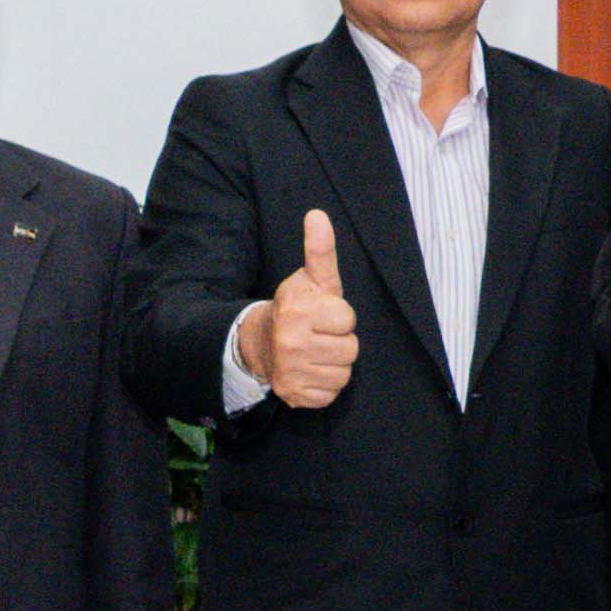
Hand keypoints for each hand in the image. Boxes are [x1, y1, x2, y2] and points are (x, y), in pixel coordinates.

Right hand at [240, 208, 358, 408]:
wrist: (261, 344)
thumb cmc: (296, 308)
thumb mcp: (310, 278)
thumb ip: (319, 250)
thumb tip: (317, 215)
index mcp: (297, 310)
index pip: (347, 319)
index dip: (340, 317)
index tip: (324, 314)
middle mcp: (291, 342)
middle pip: (350, 349)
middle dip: (340, 341)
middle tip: (321, 335)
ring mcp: (290, 371)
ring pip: (343, 373)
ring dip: (335, 364)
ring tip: (316, 352)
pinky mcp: (293, 395)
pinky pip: (331, 394)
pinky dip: (324, 385)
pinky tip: (310, 371)